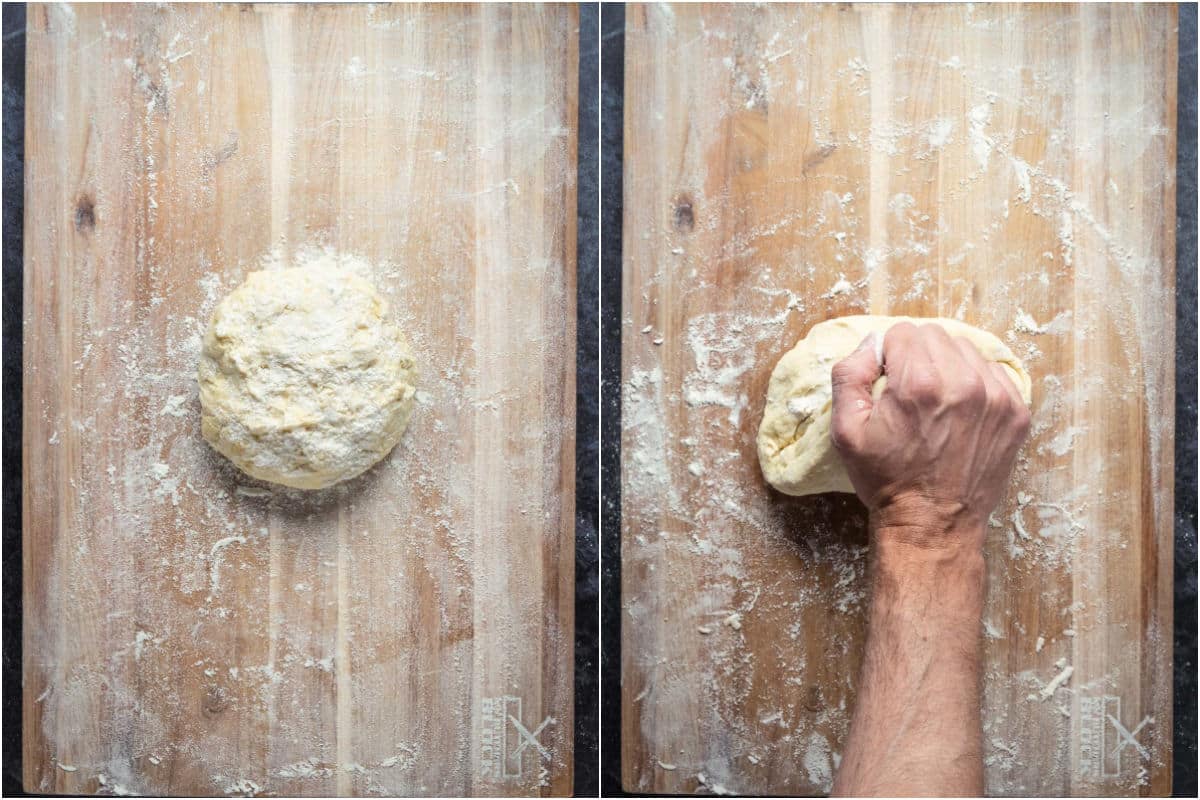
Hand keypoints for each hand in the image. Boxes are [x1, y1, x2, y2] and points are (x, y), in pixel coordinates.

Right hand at [829, 322, 1030, 546]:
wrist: (932, 525)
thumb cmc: (886, 480)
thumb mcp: (845, 430)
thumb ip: (849, 374)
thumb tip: (871, 344)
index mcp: (918, 384)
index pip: (902, 332)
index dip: (887, 355)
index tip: (886, 383)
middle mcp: (963, 383)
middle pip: (934, 336)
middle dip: (916, 356)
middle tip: (908, 394)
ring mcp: (996, 398)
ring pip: (965, 350)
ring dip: (947, 366)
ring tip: (935, 403)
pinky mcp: (1016, 413)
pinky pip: (993, 372)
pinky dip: (974, 382)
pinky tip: (959, 411)